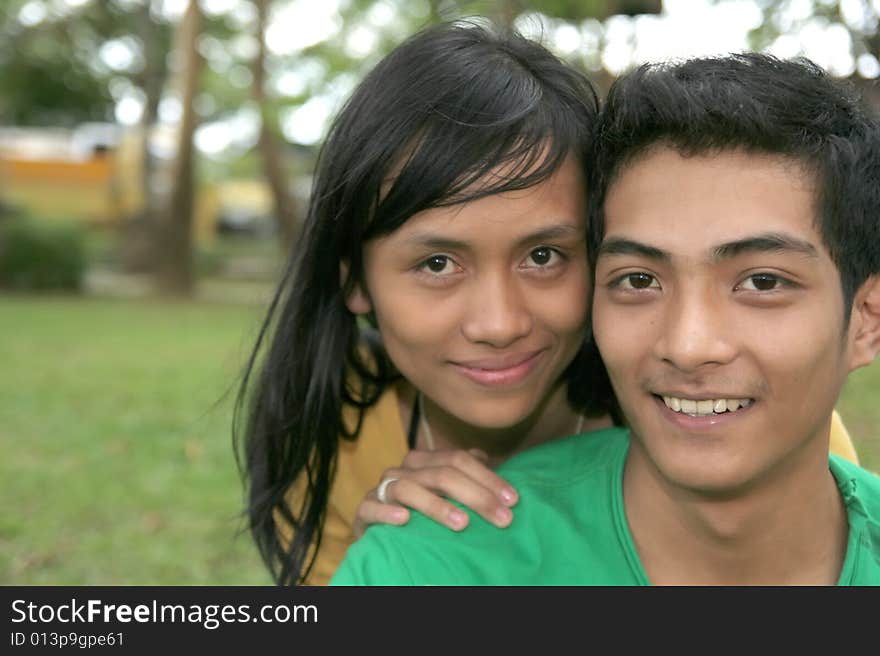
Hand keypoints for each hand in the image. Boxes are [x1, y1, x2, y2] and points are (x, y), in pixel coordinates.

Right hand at [352, 448, 518, 537]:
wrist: (379, 530)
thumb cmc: (420, 511)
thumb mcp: (446, 492)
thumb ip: (467, 476)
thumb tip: (488, 459)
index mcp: (425, 461)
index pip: (459, 459)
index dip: (488, 477)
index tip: (513, 500)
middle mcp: (404, 470)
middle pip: (442, 474)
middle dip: (476, 496)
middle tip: (502, 518)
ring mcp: (382, 489)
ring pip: (408, 488)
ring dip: (436, 506)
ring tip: (462, 523)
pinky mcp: (364, 510)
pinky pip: (370, 507)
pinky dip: (386, 512)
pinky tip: (404, 520)